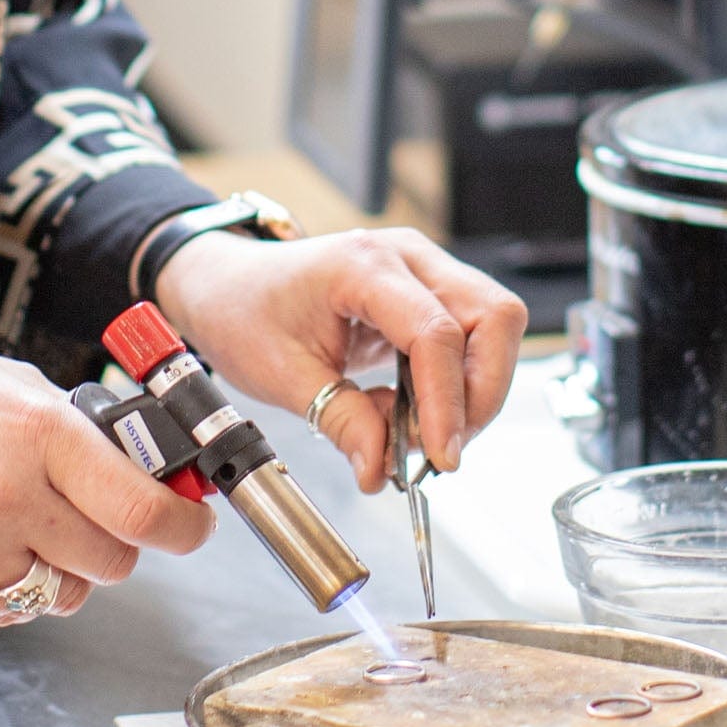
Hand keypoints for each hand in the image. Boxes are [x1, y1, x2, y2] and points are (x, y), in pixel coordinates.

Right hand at [0, 325, 215, 622]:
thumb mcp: (15, 384)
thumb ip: (81, 432)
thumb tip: (143, 467)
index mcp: (41, 435)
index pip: (141, 510)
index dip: (184, 528)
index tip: (193, 526)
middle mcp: (10, 496)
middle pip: (114, 563)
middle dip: (123, 547)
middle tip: (104, 521)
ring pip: (66, 594)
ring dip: (70, 572)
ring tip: (38, 529)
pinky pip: (12, 608)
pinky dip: (17, 587)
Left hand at [155, 228, 527, 491]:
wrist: (230, 286)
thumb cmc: (246, 311)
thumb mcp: (283, 376)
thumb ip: (341, 421)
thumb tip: (382, 469)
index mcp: (363, 266)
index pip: (436, 333)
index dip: (447, 402)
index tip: (441, 456)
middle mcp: (407, 257)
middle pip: (493, 317)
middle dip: (481, 394)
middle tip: (443, 448)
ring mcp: (425, 270)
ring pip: (496, 326)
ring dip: (476, 390)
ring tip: (427, 434)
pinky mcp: (430, 293)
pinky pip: (473, 337)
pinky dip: (458, 384)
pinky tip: (418, 412)